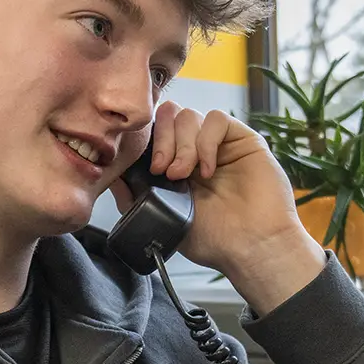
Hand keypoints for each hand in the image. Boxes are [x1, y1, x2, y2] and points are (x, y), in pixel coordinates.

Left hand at [109, 101, 325, 313]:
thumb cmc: (213, 239)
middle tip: (163, 170)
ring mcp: (218, 144)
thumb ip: (135, 198)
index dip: (146, 141)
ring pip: (190, 115)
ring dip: (182, 145)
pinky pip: (217, 120)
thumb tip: (112, 178)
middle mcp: (196, 150)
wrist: (250, 247)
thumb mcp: (163, 218)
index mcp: (175, 164)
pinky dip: (206, 142)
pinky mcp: (242, 140)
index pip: (155, 132)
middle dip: (161, 140)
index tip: (147, 168)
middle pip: (169, 115)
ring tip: (184, 176)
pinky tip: (207, 170)